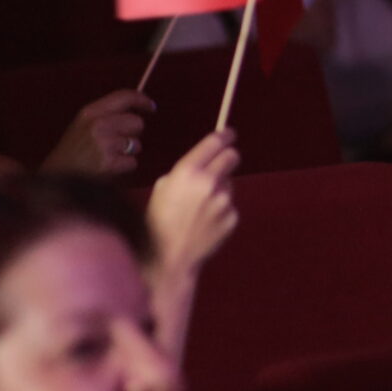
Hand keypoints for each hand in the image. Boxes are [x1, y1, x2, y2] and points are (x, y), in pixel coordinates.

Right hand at [42, 89, 152, 177]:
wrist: (55, 178)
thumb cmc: (72, 152)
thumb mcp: (82, 125)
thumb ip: (106, 115)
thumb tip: (137, 111)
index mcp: (89, 112)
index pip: (124, 97)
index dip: (141, 100)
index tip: (151, 107)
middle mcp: (97, 124)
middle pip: (137, 122)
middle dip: (132, 134)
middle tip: (116, 143)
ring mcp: (103, 143)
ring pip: (137, 144)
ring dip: (127, 152)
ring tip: (107, 157)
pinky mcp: (109, 162)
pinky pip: (132, 162)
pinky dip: (124, 167)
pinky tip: (108, 168)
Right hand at [146, 131, 240, 274]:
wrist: (168, 257)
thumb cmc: (158, 222)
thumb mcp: (162, 189)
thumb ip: (183, 173)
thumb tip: (202, 164)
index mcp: (187, 171)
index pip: (214, 143)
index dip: (224, 136)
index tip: (229, 133)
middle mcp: (209, 182)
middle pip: (232, 157)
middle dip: (228, 157)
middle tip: (223, 163)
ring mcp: (224, 200)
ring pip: (229, 184)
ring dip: (219, 189)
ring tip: (199, 208)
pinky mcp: (232, 217)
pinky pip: (229, 206)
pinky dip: (220, 210)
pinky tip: (204, 223)